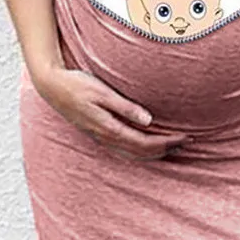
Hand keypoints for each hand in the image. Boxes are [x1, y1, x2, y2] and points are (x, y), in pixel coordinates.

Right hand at [32, 65, 190, 160]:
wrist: (51, 87)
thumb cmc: (77, 85)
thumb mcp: (102, 92)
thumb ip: (125, 107)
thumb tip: (149, 120)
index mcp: (109, 128)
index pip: (145, 142)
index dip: (167, 142)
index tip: (185, 137)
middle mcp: (106, 138)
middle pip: (142, 152)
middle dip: (166, 149)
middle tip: (187, 141)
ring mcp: (101, 138)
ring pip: (133, 154)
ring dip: (155, 152)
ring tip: (173, 147)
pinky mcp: (98, 134)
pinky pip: (124, 150)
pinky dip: (141, 151)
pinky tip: (147, 146)